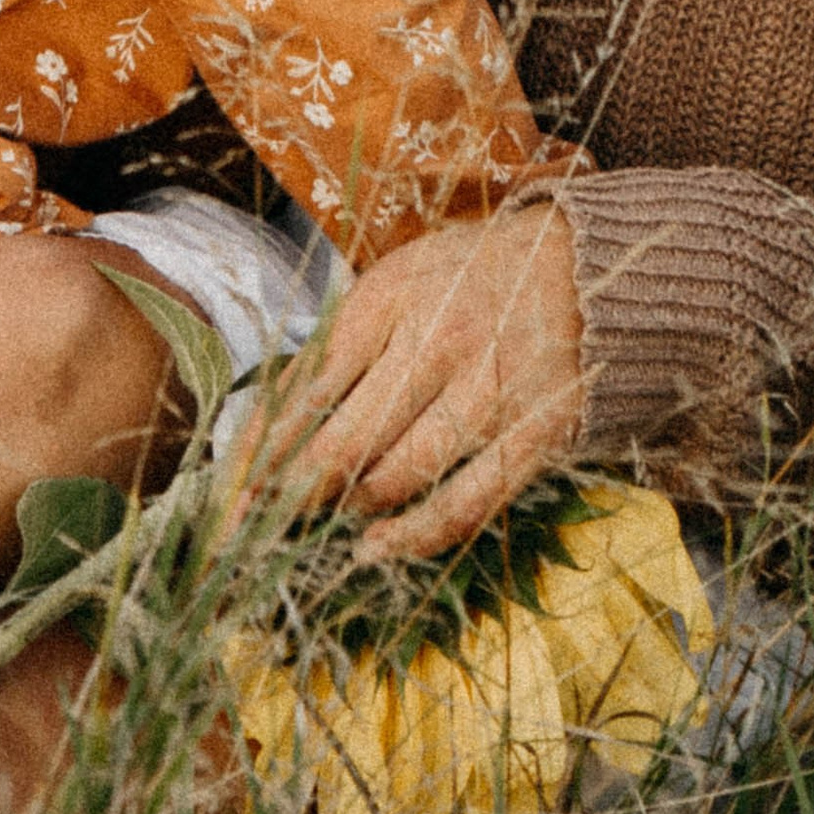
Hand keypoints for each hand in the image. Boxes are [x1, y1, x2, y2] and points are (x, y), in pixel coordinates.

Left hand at [268, 206, 584, 559]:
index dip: (259, 455)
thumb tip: (272, 426)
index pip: (305, 390)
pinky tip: (380, 548)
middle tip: (260, 531)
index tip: (228, 498)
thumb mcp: (397, 284)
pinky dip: (414, 537)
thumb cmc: (470, 278)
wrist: (585, 264)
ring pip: (394, 479)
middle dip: (290, 498)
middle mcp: (434, 343)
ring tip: (330, 522)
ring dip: (351, 512)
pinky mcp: (532, 434)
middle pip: (340, 444)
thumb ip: (341, 345)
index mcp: (388, 300)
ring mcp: (486, 392)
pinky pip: (464, 505)